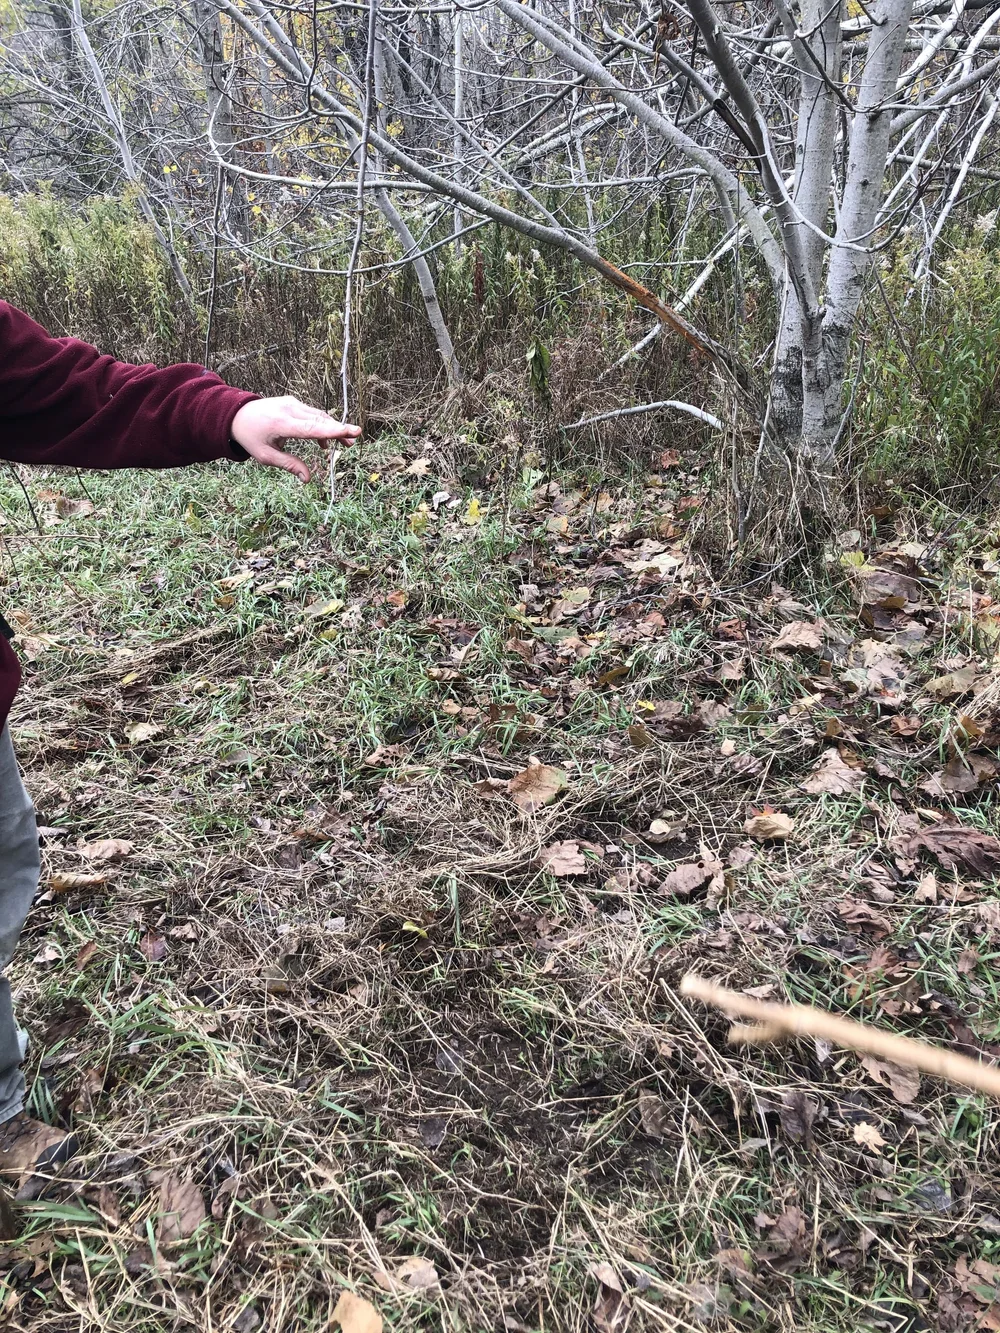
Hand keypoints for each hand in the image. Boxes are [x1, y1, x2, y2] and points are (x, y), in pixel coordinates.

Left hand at [231, 396, 361, 482]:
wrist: (236, 414)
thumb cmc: (251, 437)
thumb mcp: (266, 456)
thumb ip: (289, 465)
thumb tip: (308, 479)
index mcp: (282, 424)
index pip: (313, 428)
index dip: (335, 431)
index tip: (353, 431)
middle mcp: (289, 410)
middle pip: (320, 421)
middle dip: (338, 431)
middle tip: (352, 442)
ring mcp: (292, 404)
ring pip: (319, 416)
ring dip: (332, 429)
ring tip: (344, 444)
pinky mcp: (293, 402)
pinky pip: (312, 414)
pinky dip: (321, 425)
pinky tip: (324, 441)